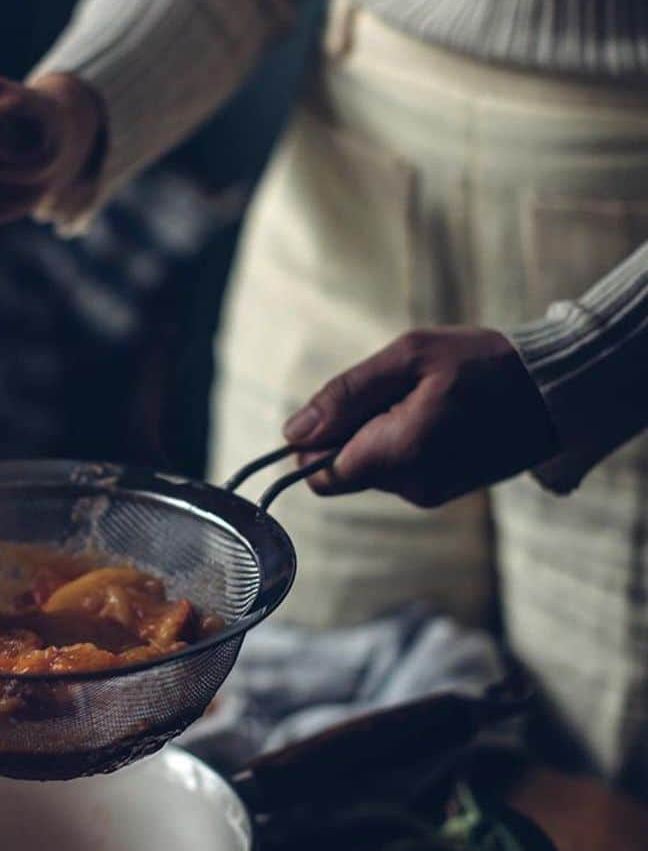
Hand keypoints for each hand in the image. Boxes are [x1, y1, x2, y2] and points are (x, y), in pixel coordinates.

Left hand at [282, 327, 558, 505]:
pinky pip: (401, 471)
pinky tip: (441, 416)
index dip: (317, 442)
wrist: (557, 391)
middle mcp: (410, 486)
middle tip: (398, 393)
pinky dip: (406, 444)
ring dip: (382, 436)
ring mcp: (429, 494)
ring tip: (428, 400)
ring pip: (373, 470)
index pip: (319, 474)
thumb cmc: (485, 363)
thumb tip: (292, 433)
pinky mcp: (443, 491)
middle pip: (345, 471)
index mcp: (398, 454)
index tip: (344, 406)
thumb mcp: (410, 357)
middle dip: (354, 433)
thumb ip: (346, 395)